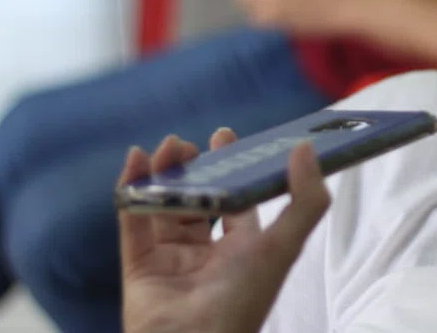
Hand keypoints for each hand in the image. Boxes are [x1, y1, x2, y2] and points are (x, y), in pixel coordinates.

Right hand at [118, 129, 330, 332]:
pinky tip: (135, 160)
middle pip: (197, 200)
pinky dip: (130, 190)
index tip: (223, 135)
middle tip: (188, 142)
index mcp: (245, 251)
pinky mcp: (138, 267)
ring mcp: (171, 260)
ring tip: (168, 146)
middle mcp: (208, 255)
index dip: (232, 170)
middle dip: (192, 167)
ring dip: (163, 173)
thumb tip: (306, 148)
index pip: (238, 203)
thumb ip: (305, 200)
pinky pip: (131, 222)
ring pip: (163, 206)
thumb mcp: (284, 246)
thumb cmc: (245, 300)